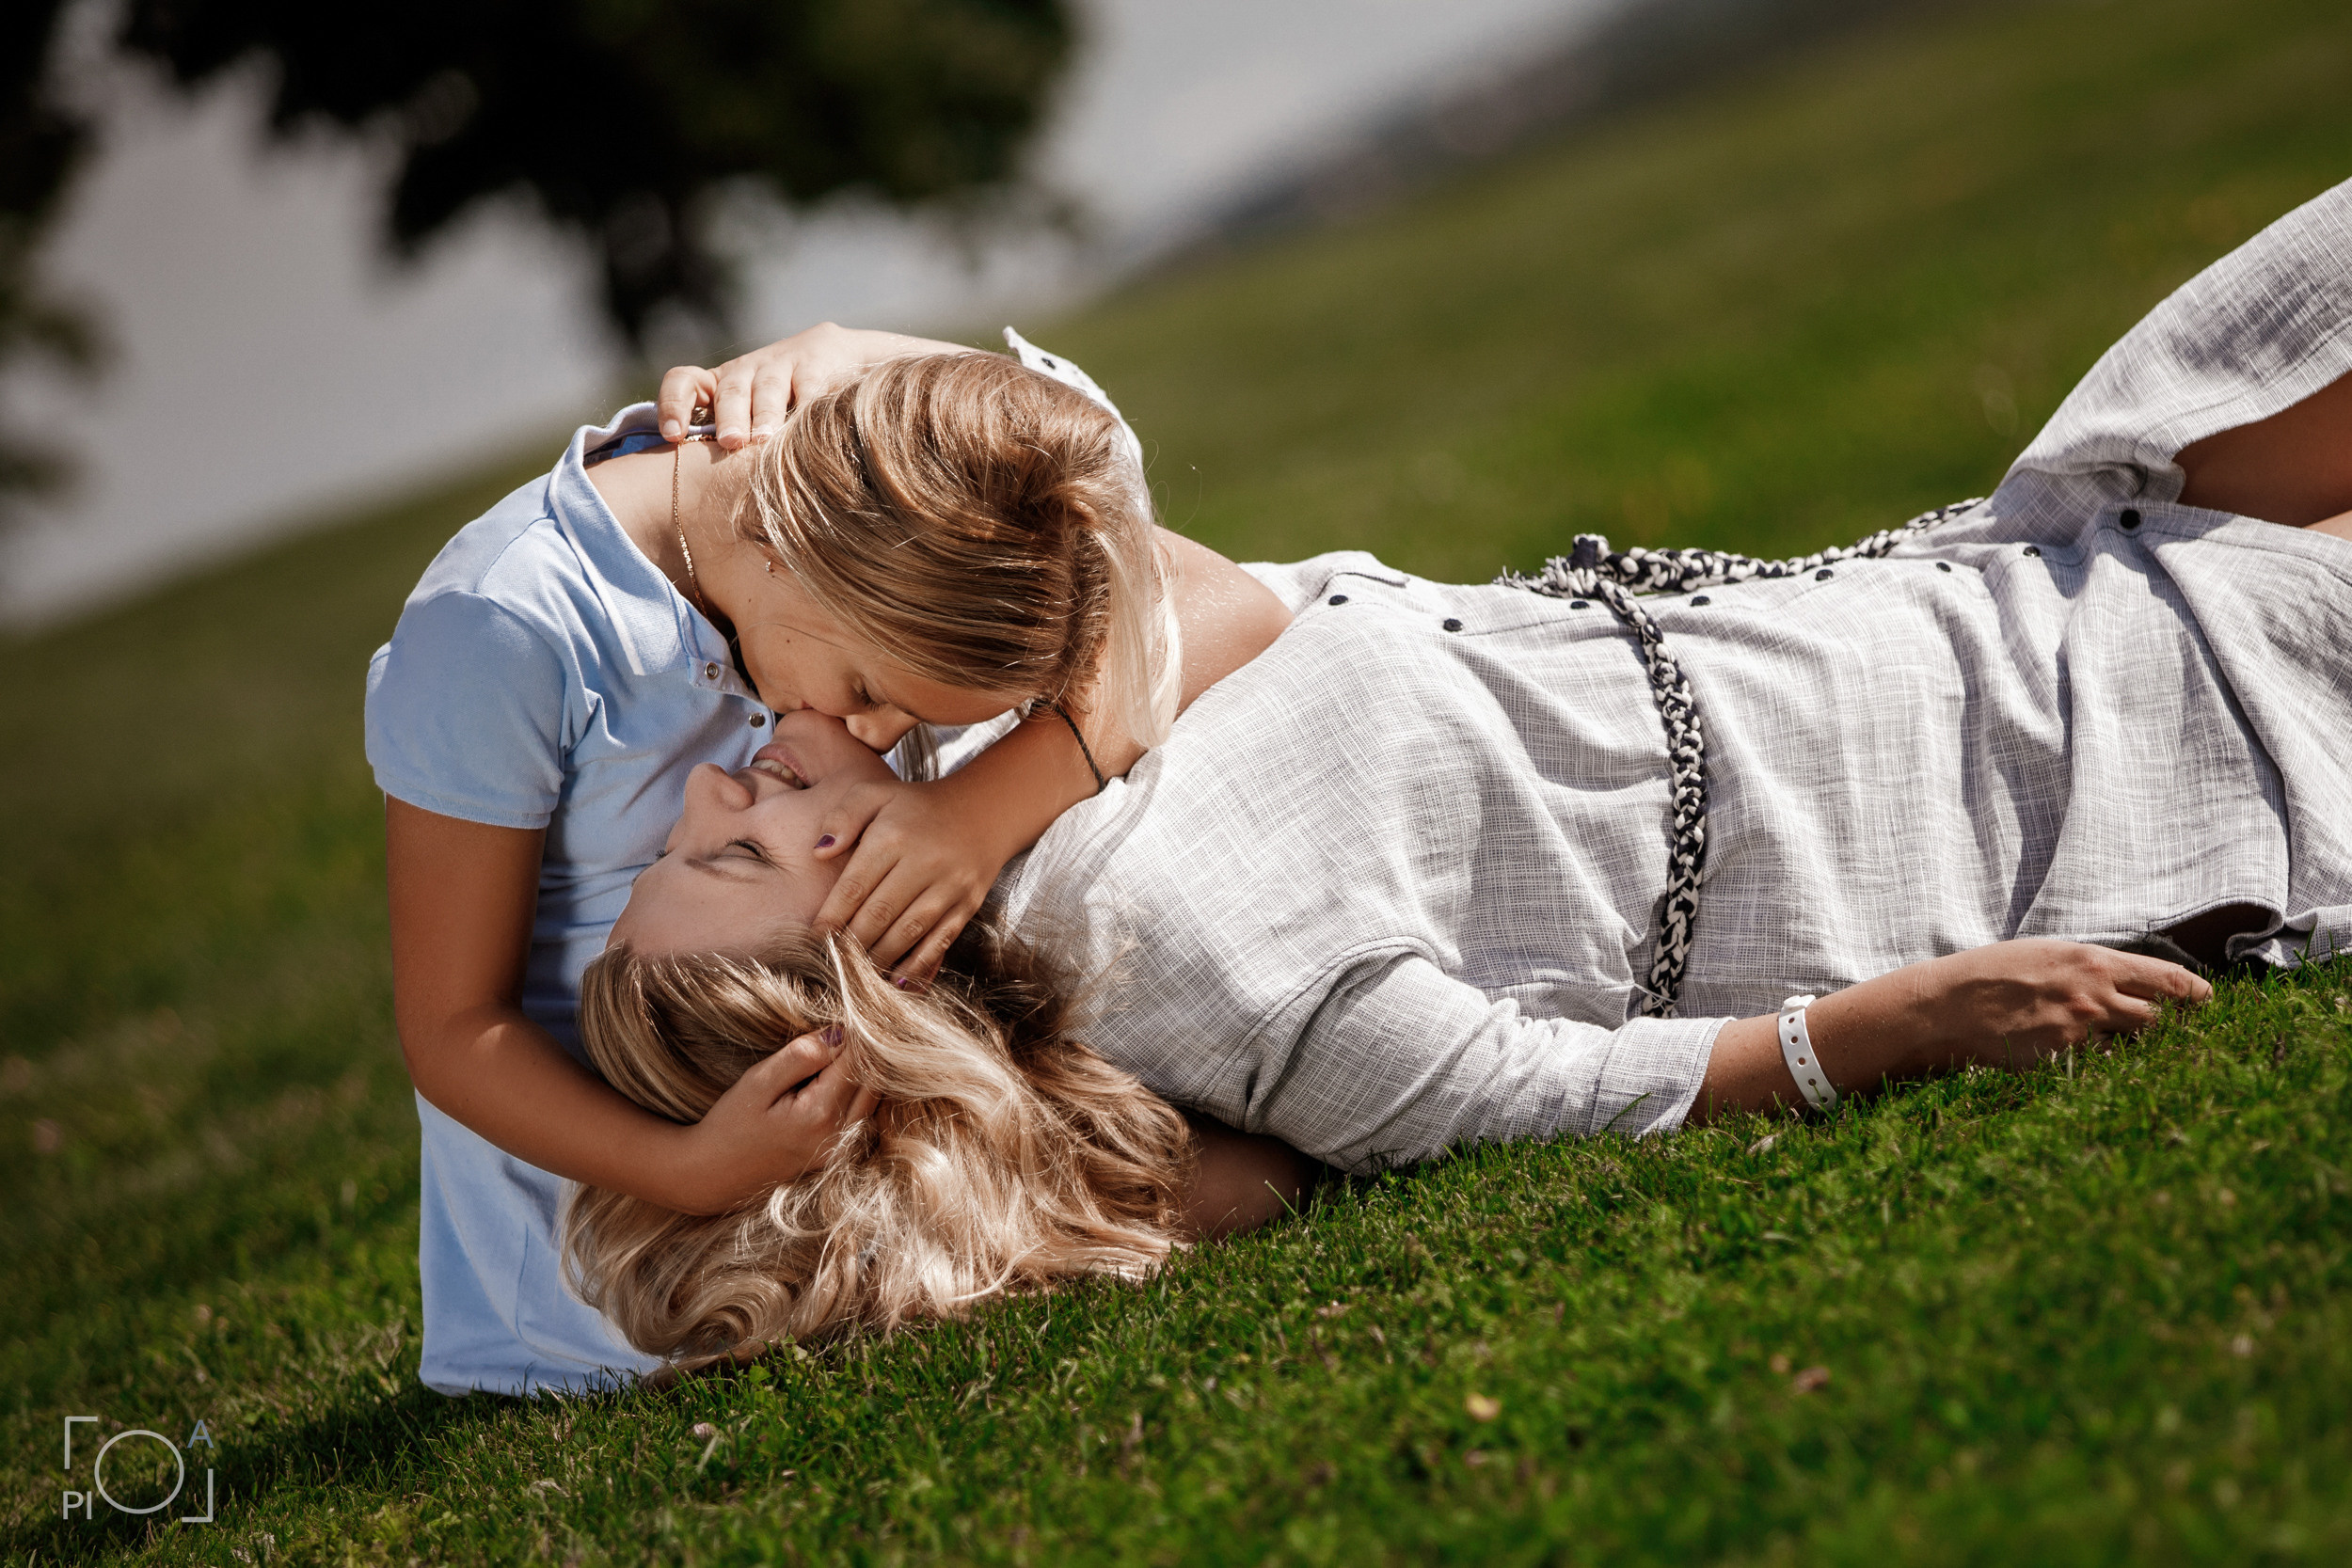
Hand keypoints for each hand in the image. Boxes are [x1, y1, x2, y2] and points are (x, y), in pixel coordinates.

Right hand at [656, 323, 972, 449]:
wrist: (850, 381)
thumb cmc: (891, 403)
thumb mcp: (919, 398)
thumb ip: (949, 401)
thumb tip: (1017, 393)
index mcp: (836, 354)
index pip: (818, 373)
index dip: (808, 402)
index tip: (807, 432)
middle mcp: (789, 358)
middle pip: (768, 377)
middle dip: (762, 411)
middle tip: (761, 446)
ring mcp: (749, 370)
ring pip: (724, 380)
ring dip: (725, 413)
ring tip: (731, 447)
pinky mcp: (715, 386)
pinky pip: (683, 383)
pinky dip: (674, 405)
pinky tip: (678, 439)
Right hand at [679, 1028, 878, 1212]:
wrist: (713, 1177)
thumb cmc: (729, 1126)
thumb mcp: (758, 1082)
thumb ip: (802, 1056)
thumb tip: (841, 1032)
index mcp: (820, 1115)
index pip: (858, 1059)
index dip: (851, 1034)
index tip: (836, 1018)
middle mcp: (841, 1136)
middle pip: (875, 1079)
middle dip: (861, 1052)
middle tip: (832, 1037)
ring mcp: (843, 1151)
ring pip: (875, 1097)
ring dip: (861, 1072)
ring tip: (827, 1059)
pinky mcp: (840, 1156)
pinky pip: (865, 1115)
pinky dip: (857, 1092)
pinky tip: (831, 1083)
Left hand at [809, 774, 1018, 981]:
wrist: (984, 811)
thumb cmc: (917, 806)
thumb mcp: (876, 794)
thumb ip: (843, 817)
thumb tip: (819, 852)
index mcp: (893, 836)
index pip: (854, 886)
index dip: (831, 918)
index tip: (814, 939)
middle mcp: (923, 862)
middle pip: (879, 914)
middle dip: (851, 944)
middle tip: (830, 963)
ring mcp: (949, 886)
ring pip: (907, 932)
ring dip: (879, 959)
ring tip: (856, 976)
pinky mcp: (967, 905)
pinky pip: (940, 941)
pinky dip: (917, 966)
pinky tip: (896, 981)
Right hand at [1894, 938, 2211, 1070]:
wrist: (1944, 1006)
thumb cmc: (1993, 975)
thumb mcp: (2048, 954)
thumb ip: (2093, 968)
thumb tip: (2132, 983)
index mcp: (2095, 962)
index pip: (2170, 981)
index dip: (2196, 995)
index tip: (2208, 1002)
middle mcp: (2095, 997)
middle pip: (2161, 1022)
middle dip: (2164, 1029)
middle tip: (2161, 1035)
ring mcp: (2079, 1034)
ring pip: (2132, 1050)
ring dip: (2127, 1051)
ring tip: (2110, 1050)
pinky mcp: (2060, 1064)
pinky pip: (2097, 1071)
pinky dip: (2096, 1069)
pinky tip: (2078, 1063)